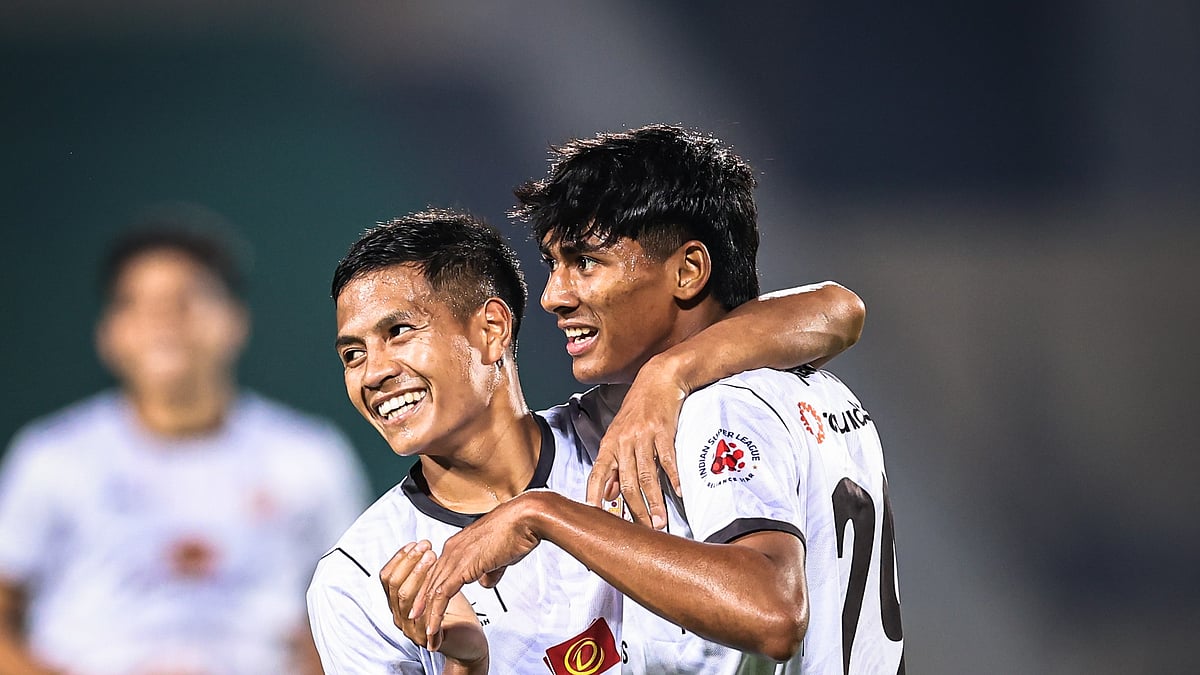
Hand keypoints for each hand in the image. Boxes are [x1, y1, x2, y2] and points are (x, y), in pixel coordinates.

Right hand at [380, 541, 487, 667]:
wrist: (471, 642)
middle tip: (425, 547)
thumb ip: (433, 571)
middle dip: (409, 562)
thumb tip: (431, 548)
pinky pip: (418, 613)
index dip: (400, 558)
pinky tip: (437, 582)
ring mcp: (410, 627)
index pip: (388, 576)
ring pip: (403, 596)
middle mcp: (401, 615)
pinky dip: (427, 595)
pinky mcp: (422, 637)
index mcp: (402, 603)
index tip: (415, 544)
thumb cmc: (458, 615)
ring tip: (431, 558)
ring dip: (417, 573)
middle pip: (393, 584)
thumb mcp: (442, 586)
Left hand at [411, 495, 544, 650]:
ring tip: (424, 632)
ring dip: (426, 614)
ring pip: (432, 590)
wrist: (525, 519)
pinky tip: (434, 626)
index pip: (437, 571)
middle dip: (422, 604)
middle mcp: (452, 549)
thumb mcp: (500, 556)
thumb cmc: (518, 531)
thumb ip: (490, 570)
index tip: (427, 606)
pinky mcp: (462, 567)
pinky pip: (442, 594)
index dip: (431, 590)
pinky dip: (436, 613)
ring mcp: (455, 557)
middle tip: (416, 622)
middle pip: (429, 581)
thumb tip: (485, 582)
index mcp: (459, 545)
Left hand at [586, 358, 685, 528]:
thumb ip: (614, 465)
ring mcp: (643, 435)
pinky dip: (674, 477)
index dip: (594, 497)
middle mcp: (623, 441)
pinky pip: (667, 459)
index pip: (597, 475)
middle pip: (626, 483)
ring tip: (660, 522)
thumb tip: (609, 495)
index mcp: (609, 444)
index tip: (595, 521)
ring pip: (647, 475)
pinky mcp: (663, 430)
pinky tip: (679, 492)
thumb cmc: (638, 409)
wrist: (658, 379)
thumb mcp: (619, 435)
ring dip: (654, 501)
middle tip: (644, 531)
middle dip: (635, 510)